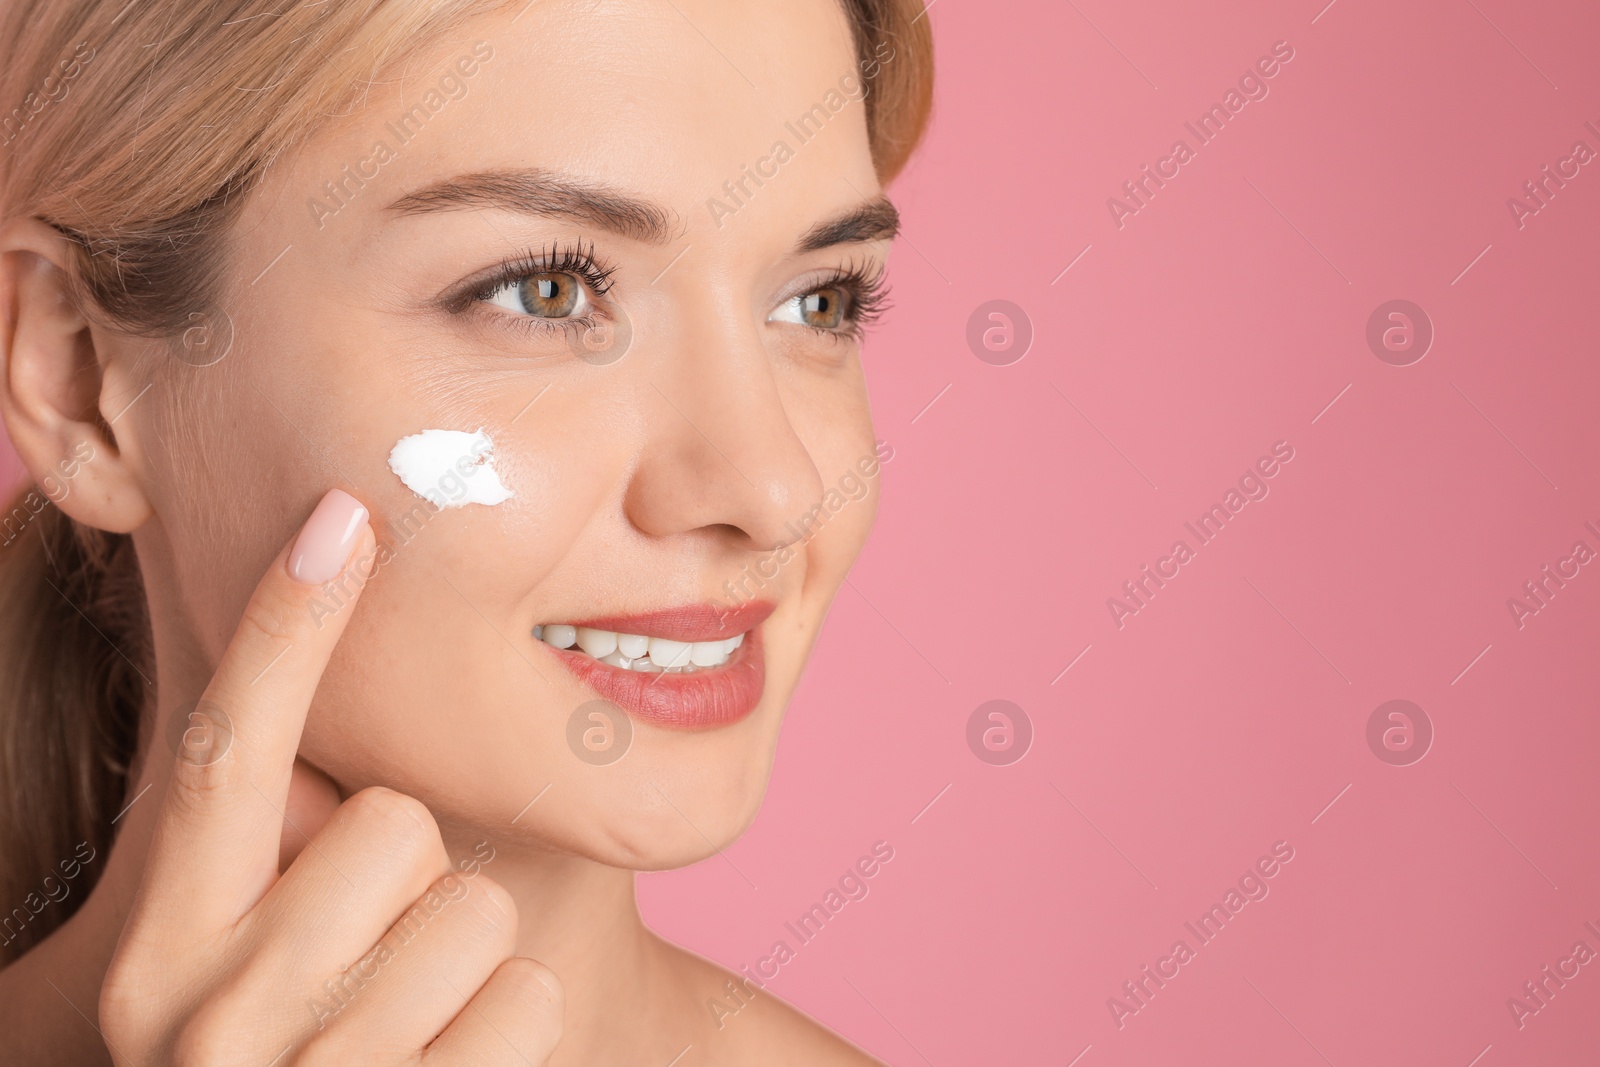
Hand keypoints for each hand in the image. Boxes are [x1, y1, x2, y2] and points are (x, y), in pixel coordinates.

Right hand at [99, 489, 562, 1064]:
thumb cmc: (351, 1038)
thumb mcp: (280, 953)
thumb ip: (289, 841)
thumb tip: (344, 622)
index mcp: (162, 950)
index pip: (222, 759)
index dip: (281, 629)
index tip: (343, 515)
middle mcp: (200, 1020)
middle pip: (390, 825)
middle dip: (421, 875)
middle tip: (390, 958)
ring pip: (472, 908)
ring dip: (476, 957)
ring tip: (425, 1023)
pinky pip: (529, 998)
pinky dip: (519, 1027)